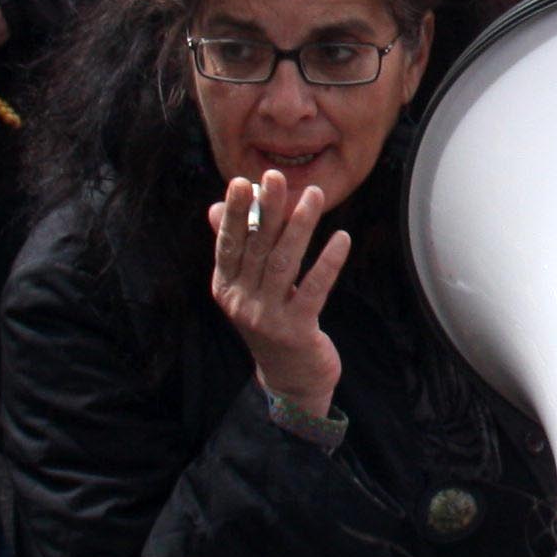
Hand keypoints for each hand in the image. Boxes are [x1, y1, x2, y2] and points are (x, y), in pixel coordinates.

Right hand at [205, 168, 349, 422]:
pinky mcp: (296, 330)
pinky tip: (341, 239)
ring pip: (285, 263)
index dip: (234, 212)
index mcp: (226, 287)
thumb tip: (215, 208)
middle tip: (278, 177)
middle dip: (268, 209)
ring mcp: (267, 317)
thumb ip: (235, 249)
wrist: (290, 378)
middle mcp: (241, 302)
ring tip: (314, 195)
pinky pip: (314, 289)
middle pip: (257, 247)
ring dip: (300, 226)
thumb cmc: (271, 321)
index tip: (241, 181)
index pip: (229, 243)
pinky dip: (328, 262)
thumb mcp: (246, 288)